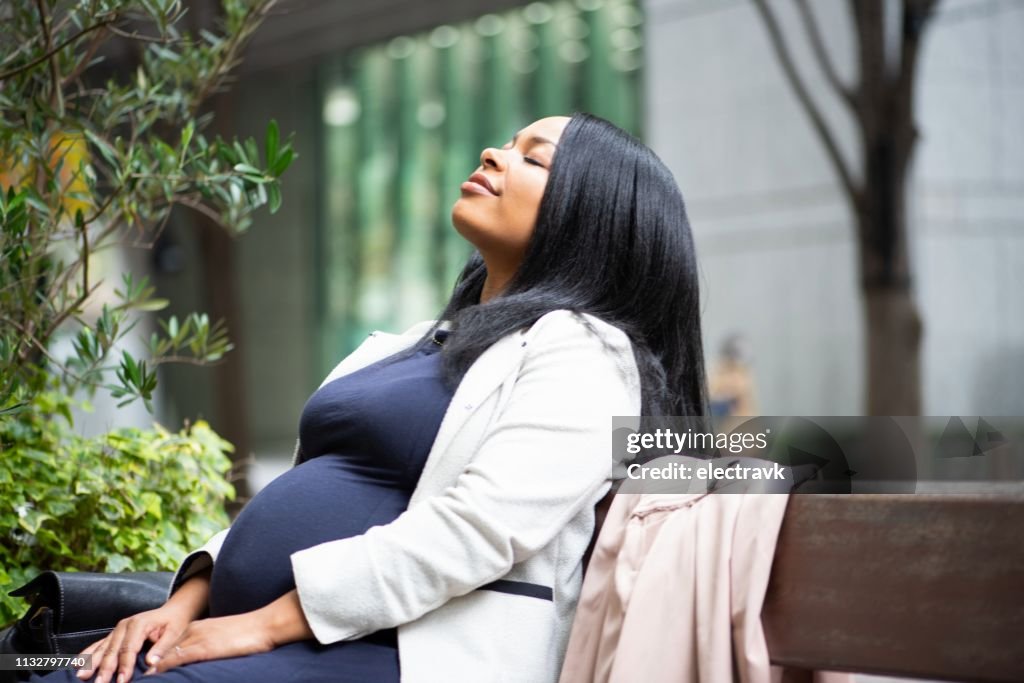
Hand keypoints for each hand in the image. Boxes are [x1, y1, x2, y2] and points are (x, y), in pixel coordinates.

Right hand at [75, 602, 192, 682]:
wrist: (172, 611)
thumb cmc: (174, 623)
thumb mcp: (174, 633)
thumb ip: (162, 647)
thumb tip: (151, 663)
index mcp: (139, 624)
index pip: (129, 649)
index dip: (125, 666)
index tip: (122, 681)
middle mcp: (125, 625)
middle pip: (112, 650)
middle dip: (105, 669)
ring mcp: (117, 629)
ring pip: (102, 648)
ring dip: (91, 663)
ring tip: (81, 677)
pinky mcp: (114, 633)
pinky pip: (98, 644)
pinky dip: (88, 654)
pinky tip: (77, 663)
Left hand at [143, 612, 273, 674]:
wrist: (266, 624)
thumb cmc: (250, 634)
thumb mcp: (224, 640)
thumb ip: (208, 647)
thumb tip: (199, 660)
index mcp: (197, 629)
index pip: (168, 644)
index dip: (151, 658)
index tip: (137, 669)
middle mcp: (193, 631)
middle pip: (161, 649)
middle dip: (143, 662)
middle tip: (125, 674)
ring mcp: (198, 638)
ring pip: (165, 654)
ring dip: (147, 667)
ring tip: (131, 678)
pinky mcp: (205, 647)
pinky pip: (178, 657)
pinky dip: (163, 666)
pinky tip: (152, 674)